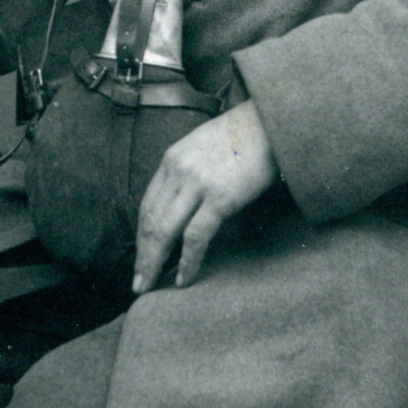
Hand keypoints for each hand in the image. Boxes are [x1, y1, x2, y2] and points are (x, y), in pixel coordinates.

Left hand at [132, 99, 277, 294]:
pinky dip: (187, 261)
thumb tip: (179, 203)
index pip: (147, 204)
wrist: (269, 122)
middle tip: (138, 282)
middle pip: (151, 221)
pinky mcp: (221, 197)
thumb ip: (186, 171)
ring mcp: (198, 184)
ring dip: (155, 262)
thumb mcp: (202, 145)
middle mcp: (179, 170)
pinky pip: (196, 237)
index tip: (139, 256)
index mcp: (172, 158)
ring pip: (165, 231)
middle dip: (143, 255)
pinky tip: (183, 278)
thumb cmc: (242, 135)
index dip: (141, 235)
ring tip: (151, 285)